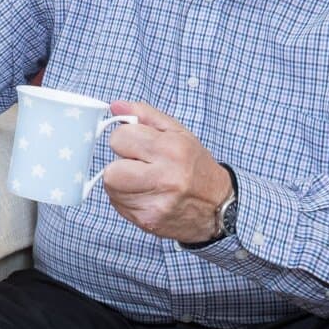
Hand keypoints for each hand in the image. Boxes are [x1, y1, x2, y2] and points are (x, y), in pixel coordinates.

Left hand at [101, 100, 232, 243]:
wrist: (218, 206)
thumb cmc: (195, 166)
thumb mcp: (177, 132)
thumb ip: (145, 115)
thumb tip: (115, 106)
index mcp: (172, 149)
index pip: (120, 139)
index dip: (124, 139)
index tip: (135, 143)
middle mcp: (165, 179)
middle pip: (111, 171)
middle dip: (118, 165)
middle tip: (136, 164)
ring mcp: (156, 204)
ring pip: (112, 189)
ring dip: (121, 182)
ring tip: (142, 179)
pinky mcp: (148, 222)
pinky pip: (118, 205)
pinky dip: (126, 198)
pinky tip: (144, 194)